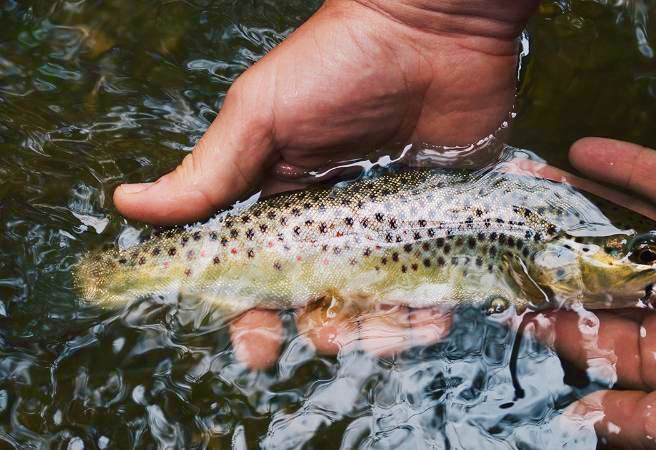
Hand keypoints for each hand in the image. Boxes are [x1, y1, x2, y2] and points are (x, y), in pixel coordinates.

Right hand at [114, 0, 532, 367]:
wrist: (434, 28)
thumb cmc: (339, 62)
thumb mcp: (262, 115)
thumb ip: (209, 170)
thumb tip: (129, 204)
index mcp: (282, 201)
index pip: (261, 274)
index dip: (253, 316)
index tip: (258, 350)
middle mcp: (334, 221)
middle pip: (323, 298)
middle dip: (325, 329)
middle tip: (333, 335)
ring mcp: (388, 224)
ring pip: (380, 299)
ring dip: (381, 329)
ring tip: (391, 333)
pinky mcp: (438, 220)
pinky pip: (435, 278)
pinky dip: (433, 305)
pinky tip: (433, 315)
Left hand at [536, 138, 655, 448]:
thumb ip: (653, 423)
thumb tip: (582, 420)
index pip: (601, 343)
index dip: (552, 326)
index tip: (507, 305)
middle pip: (606, 281)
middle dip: (556, 263)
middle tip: (503, 242)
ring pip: (627, 227)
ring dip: (576, 208)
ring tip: (526, 191)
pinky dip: (626, 166)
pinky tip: (579, 151)